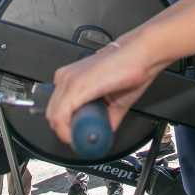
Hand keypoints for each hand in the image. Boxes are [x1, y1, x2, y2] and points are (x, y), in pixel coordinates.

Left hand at [46, 39, 163, 146]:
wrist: (142, 55)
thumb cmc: (130, 69)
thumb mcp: (114, 101)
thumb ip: (107, 118)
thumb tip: (104, 133)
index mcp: (70, 78)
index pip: (56, 109)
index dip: (65, 127)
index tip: (77, 137)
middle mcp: (65, 78)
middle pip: (52, 115)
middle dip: (66, 132)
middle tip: (83, 139)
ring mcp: (69, 81)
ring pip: (55, 117)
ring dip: (68, 133)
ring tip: (86, 137)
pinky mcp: (76, 86)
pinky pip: (62, 116)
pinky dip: (68, 131)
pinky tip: (80, 135)